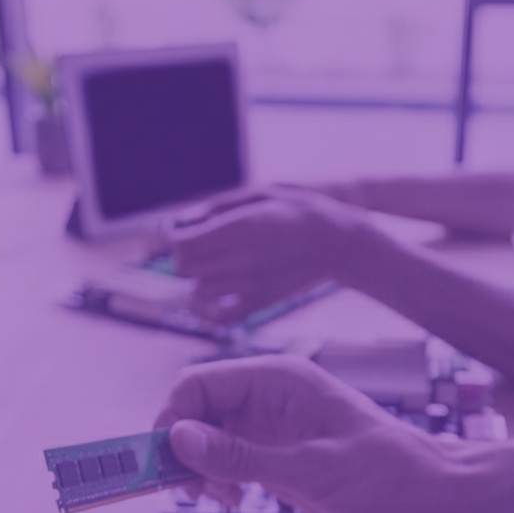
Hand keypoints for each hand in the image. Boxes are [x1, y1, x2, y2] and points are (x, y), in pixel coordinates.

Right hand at [155, 354, 452, 512]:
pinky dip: (219, 480)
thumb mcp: (307, 468)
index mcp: (278, 380)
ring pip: (207, 439)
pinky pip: (228, 461)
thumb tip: (179, 438)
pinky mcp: (277, 457)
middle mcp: (269, 399)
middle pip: (197, 411)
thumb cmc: (384, 472)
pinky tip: (233, 499)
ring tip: (217, 497)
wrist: (425, 500)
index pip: (199, 383)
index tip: (164, 460)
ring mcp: (272, 429)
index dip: (172, 417)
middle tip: (186, 488)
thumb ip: (240, 455)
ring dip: (199, 468)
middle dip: (183, 448)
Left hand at [171, 187, 375, 324]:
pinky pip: (221, 318)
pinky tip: (213, 303)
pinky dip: (209, 313)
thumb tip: (183, 220)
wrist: (338, 244)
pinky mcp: (261, 302)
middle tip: (199, 250)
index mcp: (240, 227)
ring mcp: (251, 284)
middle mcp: (242, 258)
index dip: (175, 239)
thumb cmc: (300, 211)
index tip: (184, 233)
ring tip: (214, 269)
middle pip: (185, 269)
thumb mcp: (262, 194)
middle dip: (184, 258)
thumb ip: (219, 206)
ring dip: (198, 281)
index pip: (183, 244)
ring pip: (199, 291)